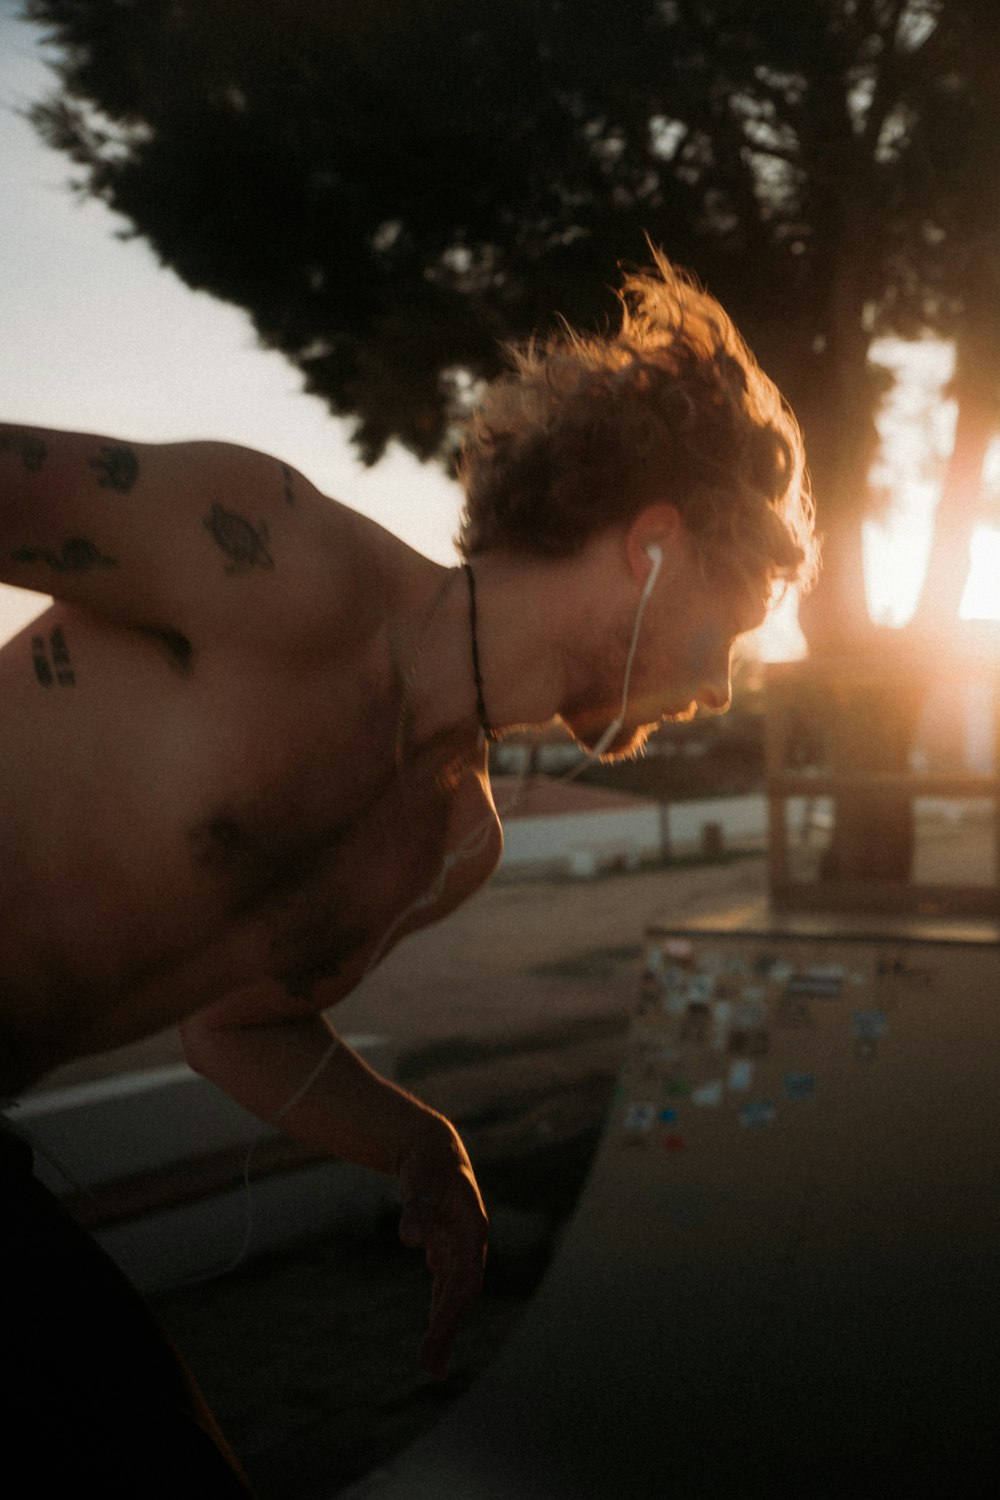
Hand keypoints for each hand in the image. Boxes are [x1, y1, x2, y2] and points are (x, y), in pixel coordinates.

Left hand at [397, 1118, 488, 1379]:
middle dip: (447, 1331)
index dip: (451, 1310)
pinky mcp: (446, 1247)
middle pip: (462, 1295)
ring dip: (445, 1327)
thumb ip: (416, 1211)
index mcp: (473, 1230)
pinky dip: (440, 1307)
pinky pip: (445, 1285)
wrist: (433, 1149)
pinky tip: (436, 1330)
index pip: (465, 1279)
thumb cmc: (428, 1165)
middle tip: (431, 1369)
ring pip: (454, 1294)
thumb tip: (410, 1238)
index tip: (435, 1336)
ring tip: (433, 1365)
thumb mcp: (420, 1184)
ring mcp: (459, 1247)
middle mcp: (471, 1244)